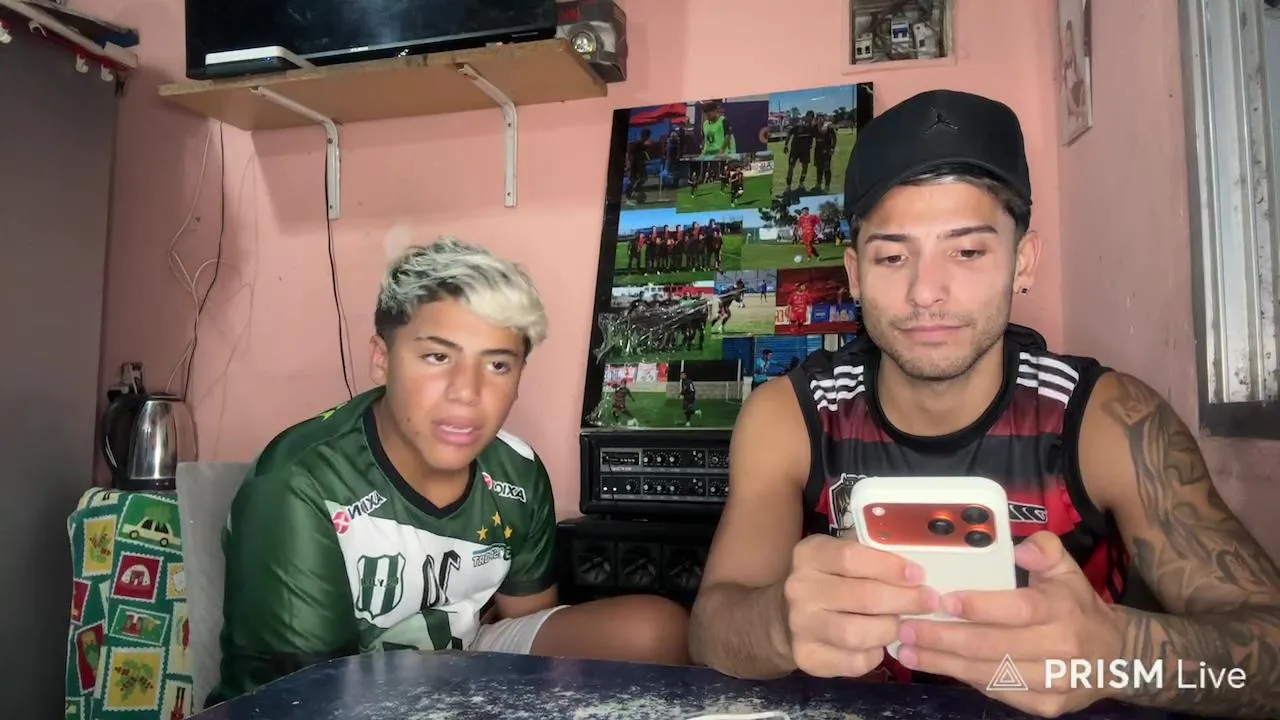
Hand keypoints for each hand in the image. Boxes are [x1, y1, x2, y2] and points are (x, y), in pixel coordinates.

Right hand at [782, 533, 938, 677]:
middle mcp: (799, 588)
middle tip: (928, 602)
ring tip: (901, 624)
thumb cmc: (830, 579)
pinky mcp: (807, 656)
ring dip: (889, 629)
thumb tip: (917, 570)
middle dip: (904, 600)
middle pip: (862, 597)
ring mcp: (800, 624)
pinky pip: (853, 661)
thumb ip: (872, 556)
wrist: (788, 615)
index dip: (890, 567)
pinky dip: (874, 655)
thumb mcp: (841, 556)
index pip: (851, 557)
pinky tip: (877, 644)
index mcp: (809, 555)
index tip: (918, 575)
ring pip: (857, 633)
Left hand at [896, 531, 1125, 717]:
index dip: (981, 608)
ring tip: (909, 652)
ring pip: (992, 674)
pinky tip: (938, 666)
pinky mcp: (1047, 705)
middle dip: (944, 639)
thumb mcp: (1067, 571)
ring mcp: (1055, 682)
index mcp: (1063, 610)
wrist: (1116, 658)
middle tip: (906, 630)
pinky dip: (966, 679)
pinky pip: (999, 692)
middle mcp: (1061, 648)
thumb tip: (1020, 549)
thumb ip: (1044, 550)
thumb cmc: (1077, 607)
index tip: (943, 602)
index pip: (1019, 610)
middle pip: (996, 646)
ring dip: (945, 664)